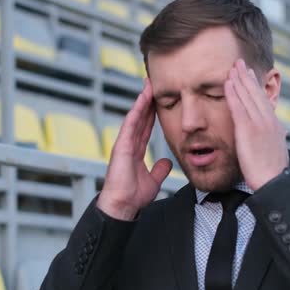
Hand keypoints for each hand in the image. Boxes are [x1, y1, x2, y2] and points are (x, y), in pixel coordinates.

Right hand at [97, 79, 172, 219]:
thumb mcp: (153, 180)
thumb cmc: (133, 196)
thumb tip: (167, 161)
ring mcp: (124, 144)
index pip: (145, 127)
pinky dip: (136, 111)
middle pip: (140, 118)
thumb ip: (160, 170)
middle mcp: (129, 145)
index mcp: (135, 151)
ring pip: (135, 117)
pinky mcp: (121, 146)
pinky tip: (142, 99)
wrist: (123, 205)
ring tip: (149, 85)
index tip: (158, 100)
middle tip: (153, 84)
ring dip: (142, 101)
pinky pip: (130, 124)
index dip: (152, 113)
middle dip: (147, 101)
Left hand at [225, 59, 288, 190]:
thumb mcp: (276, 150)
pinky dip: (233, 93)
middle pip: (255, 93)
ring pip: (247, 96)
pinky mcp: (248, 130)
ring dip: (238, 80)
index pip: (262, 100)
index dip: (254, 85)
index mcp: (274, 125)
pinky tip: (227, 83)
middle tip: (239, 62)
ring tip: (231, 67)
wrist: (274, 181)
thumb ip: (276, 138)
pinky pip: (238, 107)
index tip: (248, 74)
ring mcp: (258, 124)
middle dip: (246, 76)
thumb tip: (282, 133)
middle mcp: (267, 120)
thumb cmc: (272, 172)